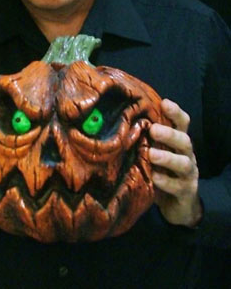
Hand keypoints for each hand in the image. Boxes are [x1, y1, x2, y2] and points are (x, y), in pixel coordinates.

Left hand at [149, 99, 202, 227]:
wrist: (178, 205)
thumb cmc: (161, 171)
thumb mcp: (155, 153)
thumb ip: (145, 139)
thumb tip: (120, 121)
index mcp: (178, 142)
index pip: (182, 123)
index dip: (175, 112)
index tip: (164, 103)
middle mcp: (186, 155)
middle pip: (184, 140)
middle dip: (169, 134)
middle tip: (153, 130)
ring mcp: (188, 174)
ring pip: (183, 163)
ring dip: (167, 158)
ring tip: (152, 154)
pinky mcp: (186, 192)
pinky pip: (178, 186)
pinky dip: (166, 182)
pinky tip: (155, 178)